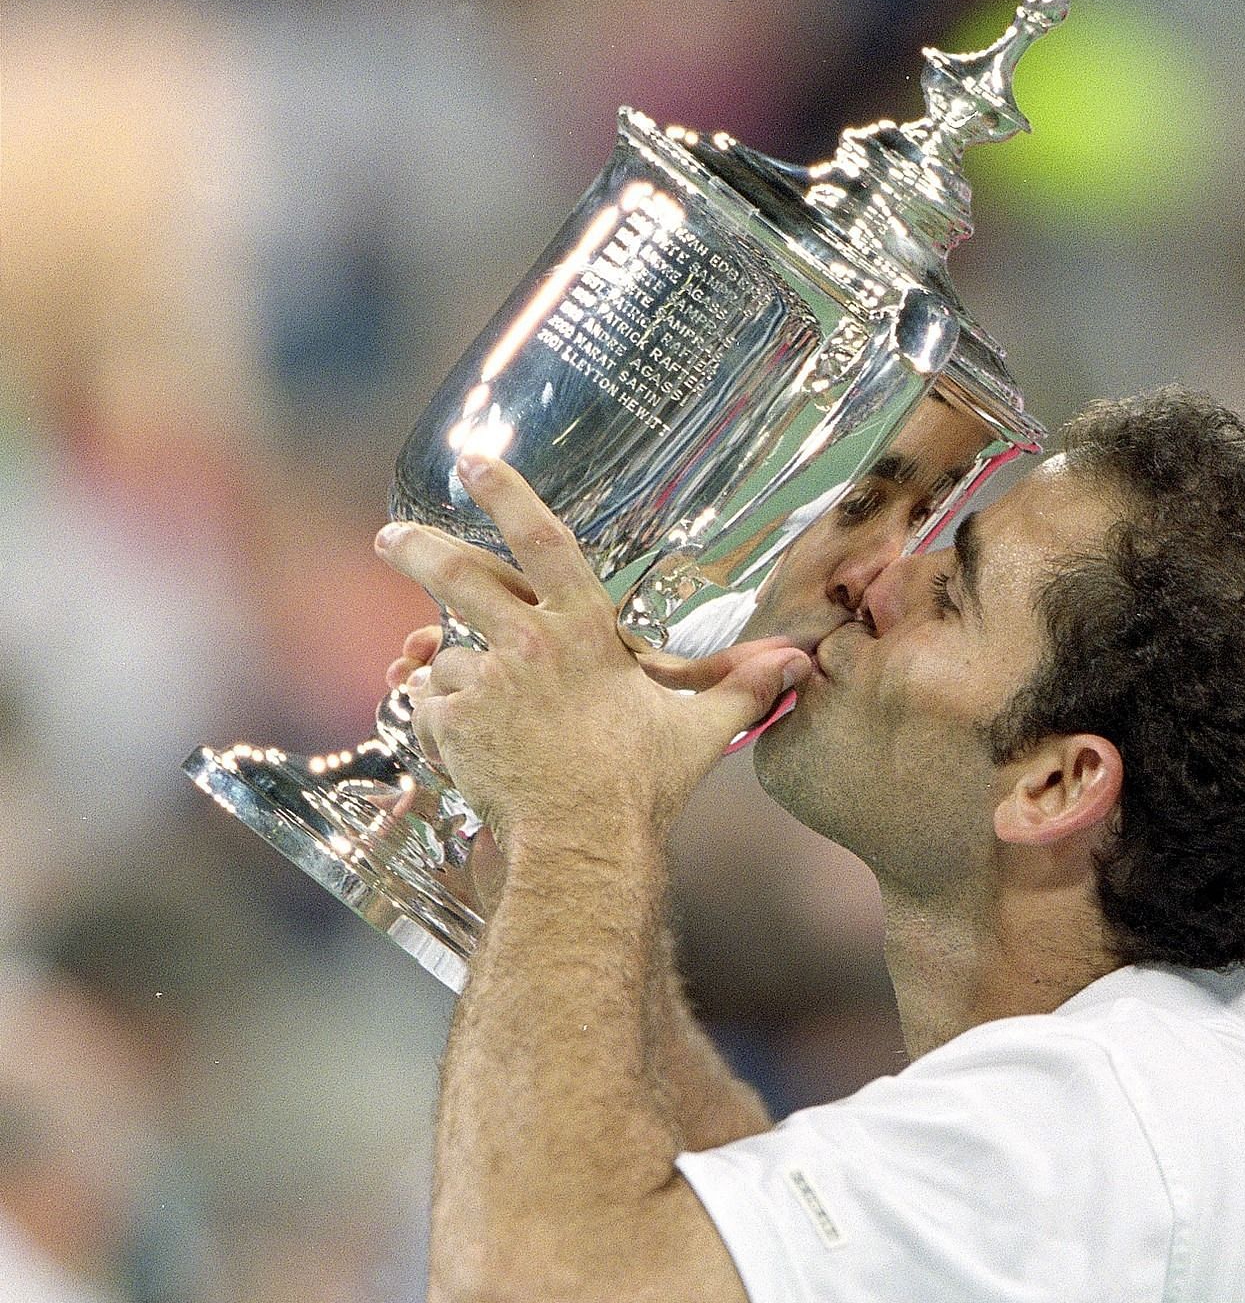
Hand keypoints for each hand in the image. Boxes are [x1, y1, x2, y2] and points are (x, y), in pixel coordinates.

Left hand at [373, 453, 811, 850]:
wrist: (584, 844)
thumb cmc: (642, 786)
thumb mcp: (699, 731)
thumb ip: (742, 690)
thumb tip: (798, 666)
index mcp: (584, 630)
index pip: (543, 540)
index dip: (506, 492)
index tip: (473, 458)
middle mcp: (527, 642)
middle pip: (458, 574)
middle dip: (417, 548)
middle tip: (389, 537)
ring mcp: (484, 682)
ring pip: (451, 659)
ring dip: (460, 679)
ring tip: (492, 720)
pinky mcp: (452, 723)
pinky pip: (434, 708)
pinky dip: (444, 721)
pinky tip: (473, 747)